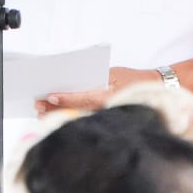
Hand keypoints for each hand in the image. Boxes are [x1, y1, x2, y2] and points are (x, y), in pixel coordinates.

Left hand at [36, 66, 161, 115]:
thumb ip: (94, 79)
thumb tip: (73, 81)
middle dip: (55, 108)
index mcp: (108, 96)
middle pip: (75, 110)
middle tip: (38, 105)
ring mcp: (105, 116)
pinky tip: (55, 115)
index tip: (50, 96)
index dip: (65, 98)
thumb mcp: (113, 73)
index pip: (82, 98)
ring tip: (41, 111)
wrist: (155, 90)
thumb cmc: (133, 80)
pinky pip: (83, 119)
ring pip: (77, 116)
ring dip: (59, 114)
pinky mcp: (104, 119)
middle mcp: (106, 109)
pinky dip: (68, 117)